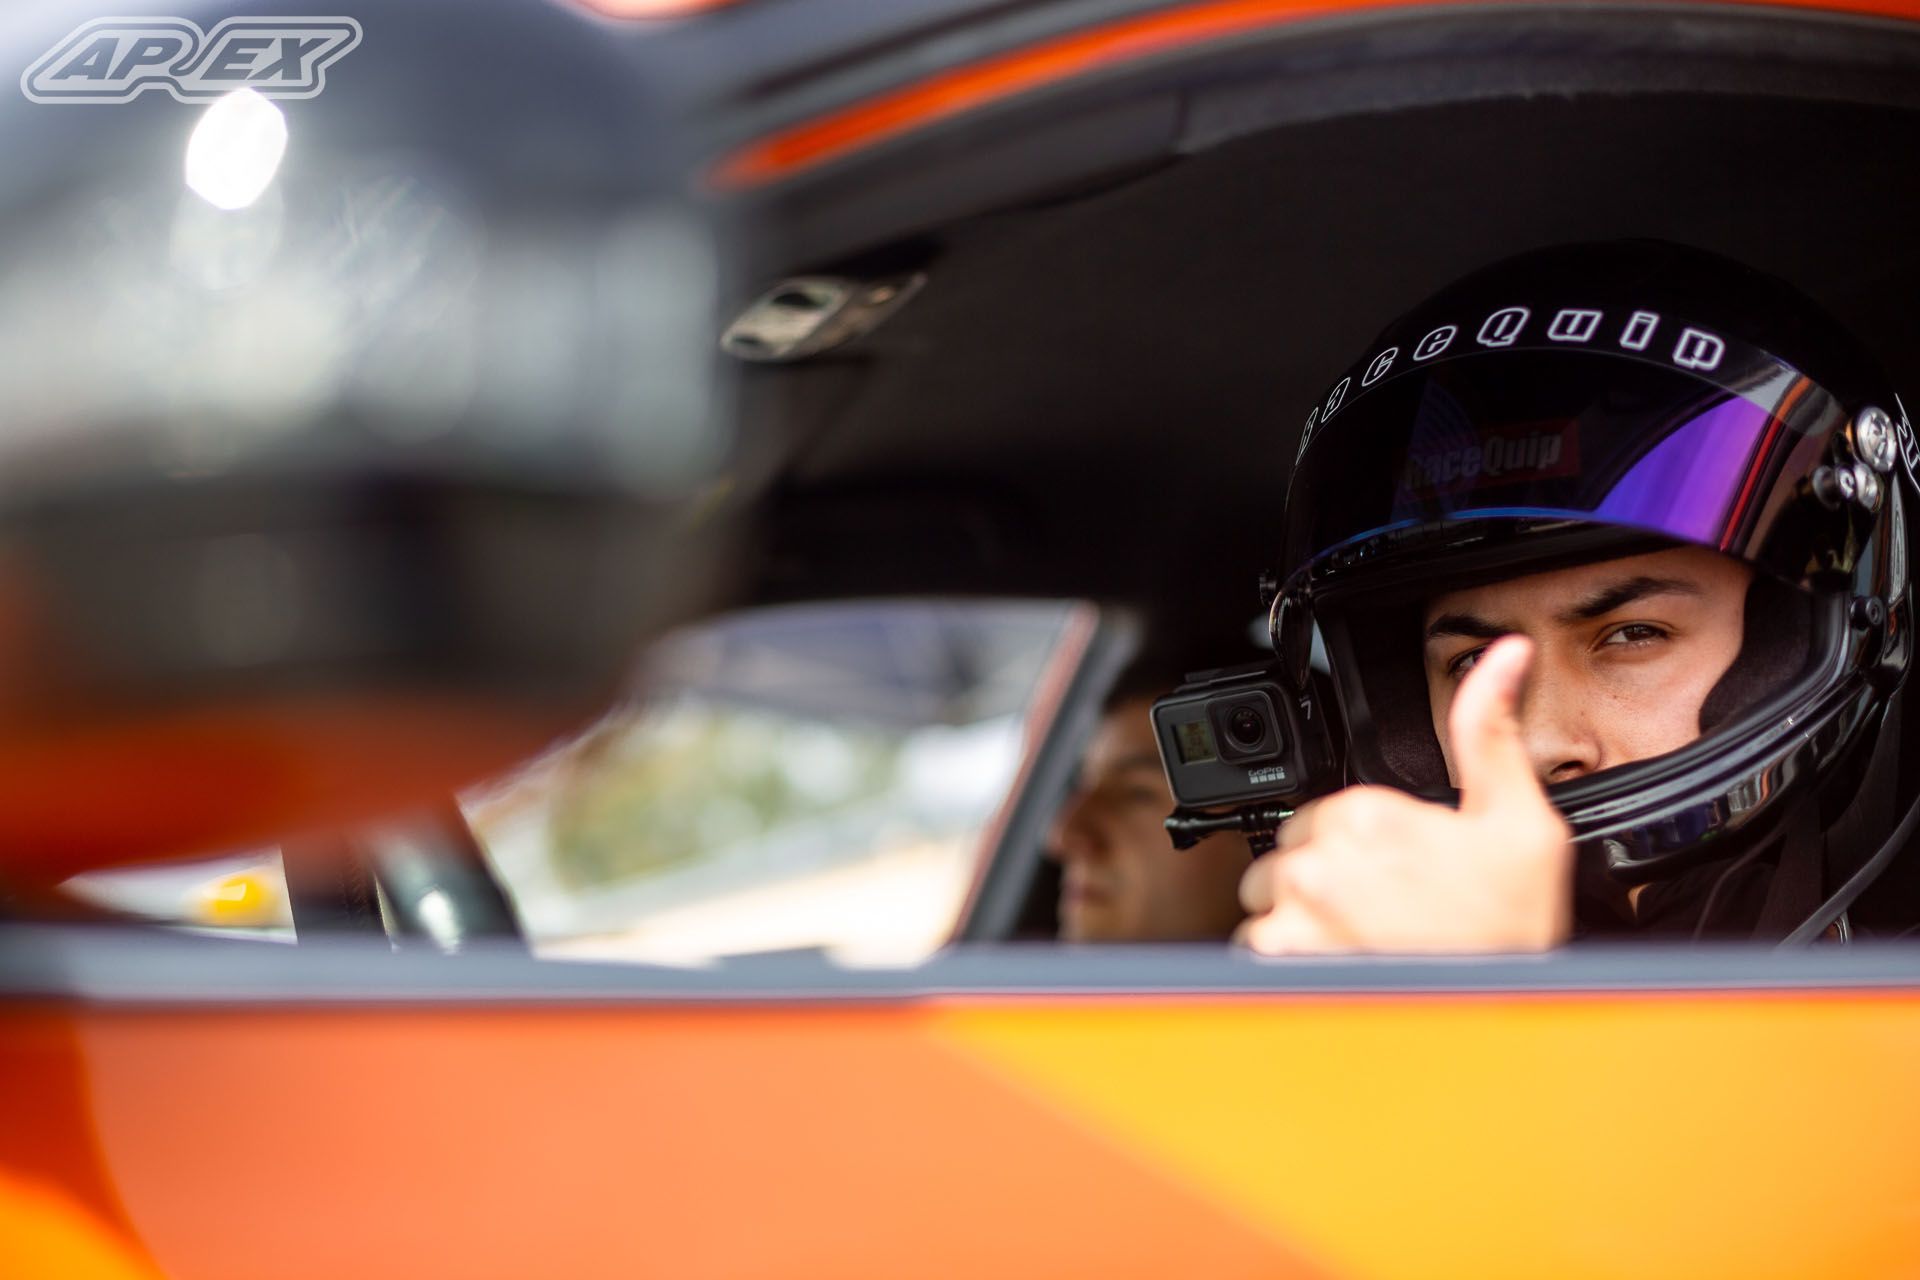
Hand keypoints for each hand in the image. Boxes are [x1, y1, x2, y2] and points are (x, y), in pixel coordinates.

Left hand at [1235, 635, 1572, 954]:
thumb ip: (1489, 733)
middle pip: (1291, 857)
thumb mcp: (1518, 825)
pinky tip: (1342, 968)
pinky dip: (1290, 962)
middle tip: (1383, 913)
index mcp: (1367, 814)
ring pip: (1271, 903)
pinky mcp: (1276, 962)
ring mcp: (1293, 914)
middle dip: (1325, 880)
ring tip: (1363, 944)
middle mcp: (1319, 860)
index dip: (1360, 847)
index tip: (1395, 874)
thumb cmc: (1506, 935)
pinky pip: (1258, 948)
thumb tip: (1501, 656)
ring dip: (1303, 922)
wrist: (1495, 1025)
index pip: (1327, 815)